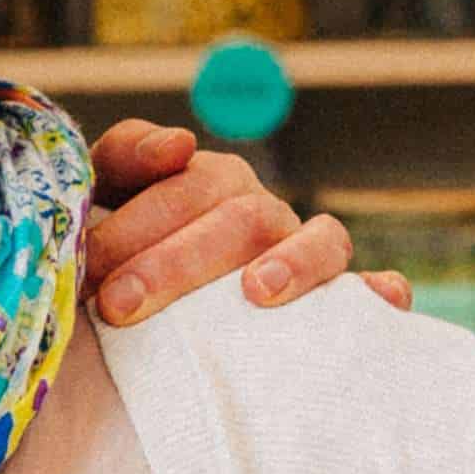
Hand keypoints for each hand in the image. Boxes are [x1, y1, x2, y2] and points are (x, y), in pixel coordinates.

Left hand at [76, 118, 410, 325]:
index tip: (92, 263)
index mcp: (210, 183)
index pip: (187, 184)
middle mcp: (264, 213)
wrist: (141, 330)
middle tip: (119, 305)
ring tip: (257, 293)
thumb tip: (178, 143)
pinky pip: (374, 292)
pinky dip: (381, 292)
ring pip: (322, 240)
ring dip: (294, 262)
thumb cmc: (123, 263)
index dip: (139, 221)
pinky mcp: (342, 304)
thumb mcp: (106, 204)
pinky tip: (379, 298)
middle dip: (176, 260)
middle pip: (241, 217)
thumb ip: (121, 162)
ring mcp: (307, 255)